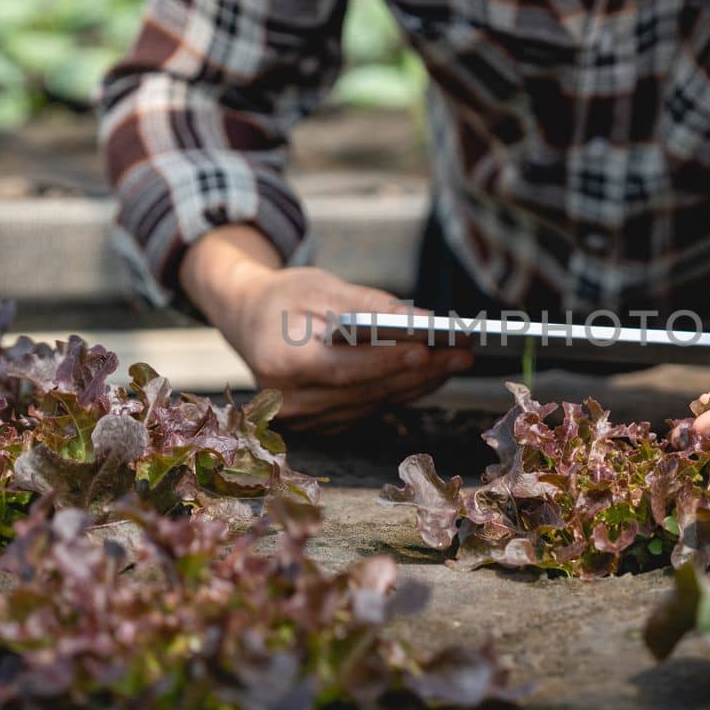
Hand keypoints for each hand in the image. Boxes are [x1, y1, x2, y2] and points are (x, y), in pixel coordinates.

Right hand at [181, 226, 473, 430]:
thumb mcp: (319, 287)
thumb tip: (418, 319)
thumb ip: (367, 305)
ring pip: (374, 402)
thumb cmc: (284, 299)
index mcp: (279, 363)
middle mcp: (289, 400)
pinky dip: (402, 390)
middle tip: (461, 352)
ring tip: (456, 358)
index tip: (426, 349)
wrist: (249, 321)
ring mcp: (305, 417)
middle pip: (365, 390)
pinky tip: (431, 372)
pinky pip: (371, 407)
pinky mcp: (322, 423)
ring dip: (419, 383)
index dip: (386, 362)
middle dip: (418, 372)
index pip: (342, 368)